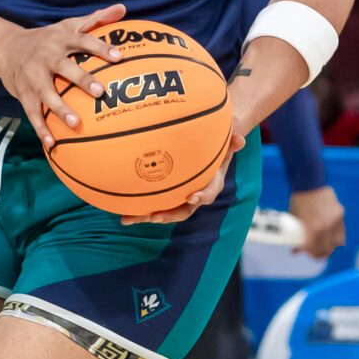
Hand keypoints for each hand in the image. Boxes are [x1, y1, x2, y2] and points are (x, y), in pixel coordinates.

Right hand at [0, 4, 126, 144]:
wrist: (5, 48)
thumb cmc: (46, 38)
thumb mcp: (68, 25)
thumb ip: (96, 18)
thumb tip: (123, 8)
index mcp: (60, 40)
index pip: (83, 40)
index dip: (101, 47)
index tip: (119, 56)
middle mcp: (46, 57)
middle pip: (64, 67)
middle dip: (81, 79)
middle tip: (100, 92)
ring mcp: (33, 76)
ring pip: (46, 94)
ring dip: (60, 109)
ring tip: (77, 124)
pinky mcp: (23, 93)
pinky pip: (32, 112)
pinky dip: (41, 128)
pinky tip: (53, 144)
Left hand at [124, 115, 246, 225]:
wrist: (207, 152)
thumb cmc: (215, 146)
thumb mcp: (225, 142)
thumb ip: (232, 142)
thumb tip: (241, 139)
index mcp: (209, 186)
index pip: (207, 195)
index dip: (201, 197)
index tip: (192, 196)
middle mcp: (192, 197)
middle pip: (181, 211)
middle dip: (167, 215)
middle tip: (154, 216)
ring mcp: (176, 199)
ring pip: (161, 211)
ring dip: (144, 217)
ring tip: (126, 219)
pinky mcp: (163, 197)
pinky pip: (149, 204)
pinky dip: (135, 208)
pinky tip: (118, 212)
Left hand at [287, 185, 346, 257]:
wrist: (309, 183)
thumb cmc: (299, 201)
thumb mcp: (296, 219)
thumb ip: (298, 235)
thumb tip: (296, 250)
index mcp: (311, 228)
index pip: (313, 249)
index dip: (311, 254)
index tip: (309, 254)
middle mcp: (324, 226)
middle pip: (326, 249)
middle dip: (321, 254)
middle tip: (317, 254)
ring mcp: (334, 221)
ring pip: (336, 243)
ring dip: (331, 247)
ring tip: (326, 248)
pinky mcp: (340, 215)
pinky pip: (341, 232)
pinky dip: (337, 238)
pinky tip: (332, 239)